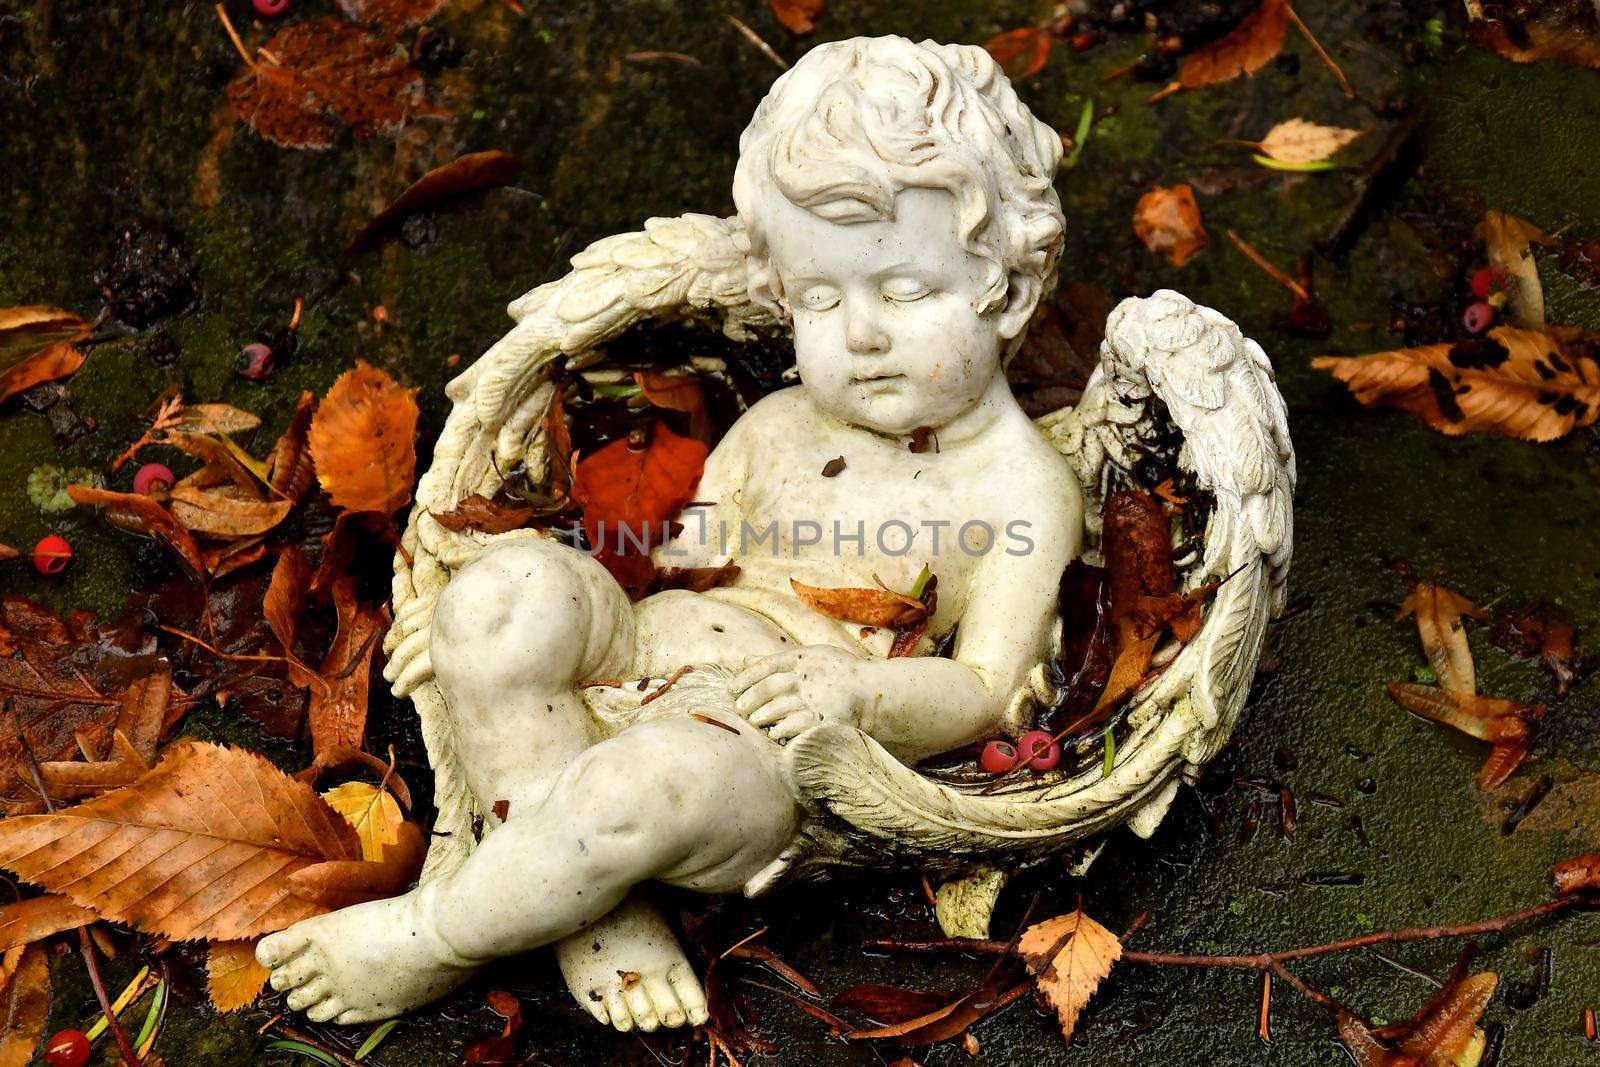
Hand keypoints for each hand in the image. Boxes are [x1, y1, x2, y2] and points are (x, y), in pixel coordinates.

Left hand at [731, 646, 869, 742]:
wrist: (876, 693)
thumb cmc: (841, 674)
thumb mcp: (814, 657)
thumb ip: (782, 660)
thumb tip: (745, 660)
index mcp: (806, 658)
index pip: (768, 665)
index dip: (746, 677)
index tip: (731, 688)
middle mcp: (810, 677)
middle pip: (769, 687)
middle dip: (750, 699)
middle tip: (739, 708)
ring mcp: (817, 699)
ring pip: (779, 708)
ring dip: (762, 716)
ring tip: (754, 721)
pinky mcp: (825, 719)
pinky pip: (795, 727)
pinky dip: (781, 730)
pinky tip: (775, 733)